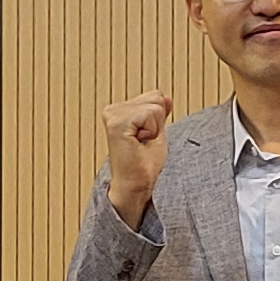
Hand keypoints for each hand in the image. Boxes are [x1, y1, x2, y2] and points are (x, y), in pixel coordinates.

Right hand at [103, 91, 176, 223]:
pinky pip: (150, 114)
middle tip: (143, 143)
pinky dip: (152, 131)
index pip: (155, 96)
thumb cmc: (143, 165)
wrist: (135, 185)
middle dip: (157, 123)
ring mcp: (113, 114)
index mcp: (119, 110)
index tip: (145, 138)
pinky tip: (138, 143)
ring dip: (154, 128)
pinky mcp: (117, 122)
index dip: (158, 119)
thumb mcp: (156, 132)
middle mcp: (113, 110)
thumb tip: (166, 98)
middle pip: (156, 98)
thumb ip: (159, 114)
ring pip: (155, 106)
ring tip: (140, 144)